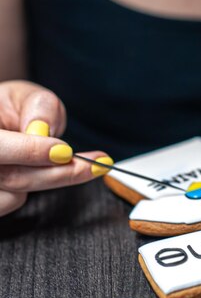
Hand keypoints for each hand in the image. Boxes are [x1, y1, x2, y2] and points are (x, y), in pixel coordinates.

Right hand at [0, 80, 112, 215]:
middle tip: (95, 165)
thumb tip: (43, 132)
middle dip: (58, 173)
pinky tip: (27, 169)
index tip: (66, 151)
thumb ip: (39, 108)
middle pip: (12, 177)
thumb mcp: (25, 95)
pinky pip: (12, 202)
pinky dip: (26, 188)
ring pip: (15, 194)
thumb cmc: (7, 107)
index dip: (31, 152)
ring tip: (51, 156)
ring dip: (42, 178)